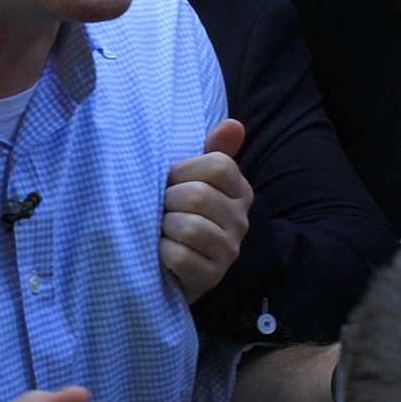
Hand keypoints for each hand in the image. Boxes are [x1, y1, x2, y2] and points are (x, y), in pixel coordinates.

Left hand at [161, 120, 251, 302]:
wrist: (176, 266)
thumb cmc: (181, 212)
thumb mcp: (194, 178)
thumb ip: (214, 149)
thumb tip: (234, 124)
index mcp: (239, 190)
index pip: (219, 166)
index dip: (184, 170)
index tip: (169, 180)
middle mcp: (240, 220)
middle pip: (199, 196)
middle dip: (167, 200)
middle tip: (160, 208)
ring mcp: (228, 251)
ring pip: (190, 227)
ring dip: (164, 227)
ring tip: (161, 229)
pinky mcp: (212, 277)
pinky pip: (181, 257)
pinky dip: (162, 252)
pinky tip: (161, 251)